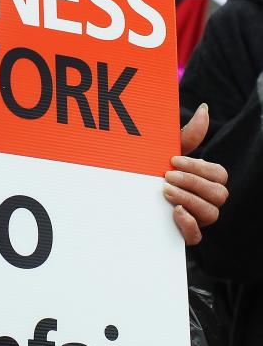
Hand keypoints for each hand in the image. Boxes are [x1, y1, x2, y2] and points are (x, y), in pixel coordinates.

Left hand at [164, 102, 227, 244]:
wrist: (126, 201)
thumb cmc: (151, 173)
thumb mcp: (165, 155)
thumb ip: (186, 136)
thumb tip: (204, 109)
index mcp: (205, 181)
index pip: (218, 174)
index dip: (199, 167)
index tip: (173, 160)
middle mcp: (205, 201)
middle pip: (219, 194)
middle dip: (193, 183)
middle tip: (167, 176)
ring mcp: (196, 220)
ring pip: (212, 214)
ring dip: (190, 200)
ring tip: (166, 191)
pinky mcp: (183, 236)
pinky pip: (197, 236)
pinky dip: (189, 224)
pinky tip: (174, 212)